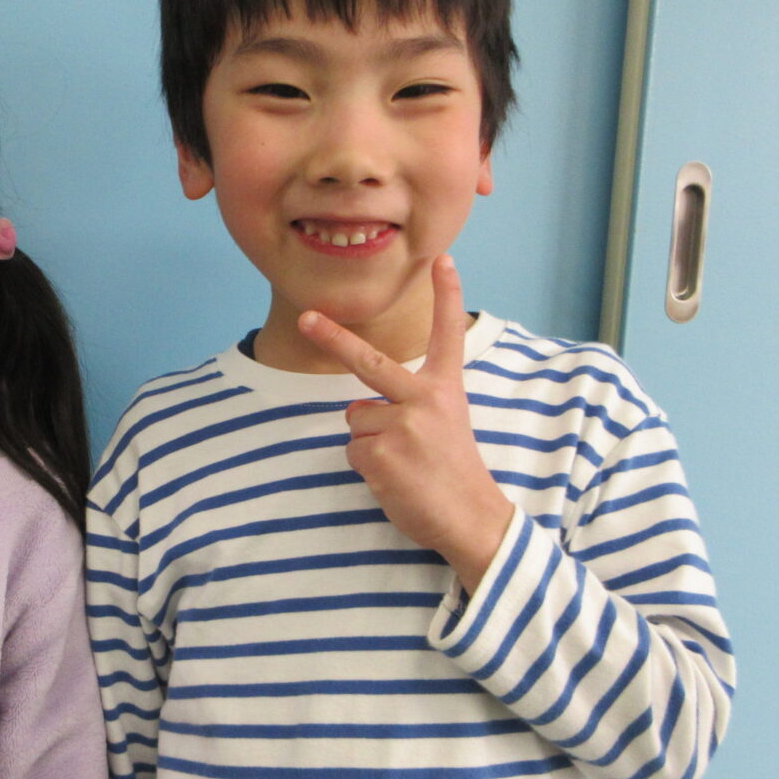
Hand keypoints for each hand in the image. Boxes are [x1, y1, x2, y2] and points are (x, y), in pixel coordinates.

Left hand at [298, 255, 513, 591]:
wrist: (472, 517)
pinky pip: (353, 450)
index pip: (447, 336)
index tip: (443, 260)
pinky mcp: (381, 452)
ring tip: (403, 462)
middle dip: (333, 337)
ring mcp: (402, 424)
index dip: (447, 296)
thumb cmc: (454, 473)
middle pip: (369, 361)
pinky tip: (395, 478)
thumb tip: (359, 409)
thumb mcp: (446, 425)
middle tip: (305, 317)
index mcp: (445, 389)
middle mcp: (424, 399)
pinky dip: (367, 466)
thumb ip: (411, 405)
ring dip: (369, 442)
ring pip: (356, 420)